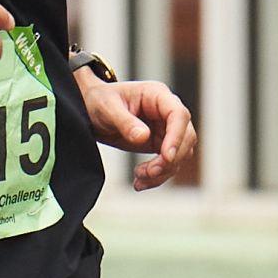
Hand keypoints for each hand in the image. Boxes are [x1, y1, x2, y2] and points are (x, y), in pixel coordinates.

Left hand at [82, 74, 197, 190]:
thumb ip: (125, 122)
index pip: (178, 115)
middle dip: (171, 159)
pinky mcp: (160, 144)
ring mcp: (165, 128)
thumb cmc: (100, 101)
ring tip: (140, 177)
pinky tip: (140, 182)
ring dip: (164, 171)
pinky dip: (157, 176)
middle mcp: (166, 111)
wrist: (91, 111)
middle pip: (186, 136)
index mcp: (157, 95)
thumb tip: (142, 136)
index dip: (177, 136)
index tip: (166, 156)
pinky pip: (168, 163)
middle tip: (150, 172)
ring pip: (180, 154)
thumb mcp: (107, 108)